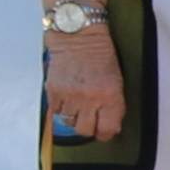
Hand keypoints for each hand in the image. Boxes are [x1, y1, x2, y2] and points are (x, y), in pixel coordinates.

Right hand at [39, 20, 124, 147]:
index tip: (104, 131)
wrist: (78, 36)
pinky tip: (66, 96)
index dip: (105, 133)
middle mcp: (90, 99)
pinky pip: (56, 112)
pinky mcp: (53, 92)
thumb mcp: (116, 79)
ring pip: (69, 122)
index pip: (108, 129)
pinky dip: (60, 108)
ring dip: (73, 116)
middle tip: (89, 118)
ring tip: (77, 101)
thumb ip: (114, 104)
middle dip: (88, 127)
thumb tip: (110, 127)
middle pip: (85, 130)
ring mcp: (70, 96)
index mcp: (110, 95)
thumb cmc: (100, 55)